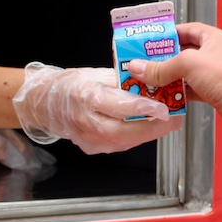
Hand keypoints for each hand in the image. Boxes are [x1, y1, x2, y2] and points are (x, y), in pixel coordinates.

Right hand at [13, 64, 183, 153]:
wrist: (46, 104)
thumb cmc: (73, 85)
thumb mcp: (97, 73)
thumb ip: (123, 79)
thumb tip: (150, 80)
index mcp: (86, 96)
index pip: (119, 106)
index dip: (145, 108)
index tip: (165, 107)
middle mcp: (86, 121)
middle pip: (125, 131)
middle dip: (153, 127)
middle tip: (175, 119)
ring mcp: (88, 138)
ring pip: (125, 141)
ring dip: (150, 133)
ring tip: (169, 123)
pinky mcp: (93, 147)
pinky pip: (121, 144)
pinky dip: (138, 136)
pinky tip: (150, 128)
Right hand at [128, 22, 221, 133]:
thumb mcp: (188, 65)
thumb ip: (161, 67)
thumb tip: (139, 68)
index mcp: (213, 39)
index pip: (187, 29)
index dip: (169, 33)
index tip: (151, 40)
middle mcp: (214, 55)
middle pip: (183, 53)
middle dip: (164, 59)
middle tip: (144, 63)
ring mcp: (214, 75)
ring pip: (185, 74)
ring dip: (168, 78)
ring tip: (149, 81)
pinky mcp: (213, 93)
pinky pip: (190, 91)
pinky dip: (177, 94)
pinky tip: (164, 97)